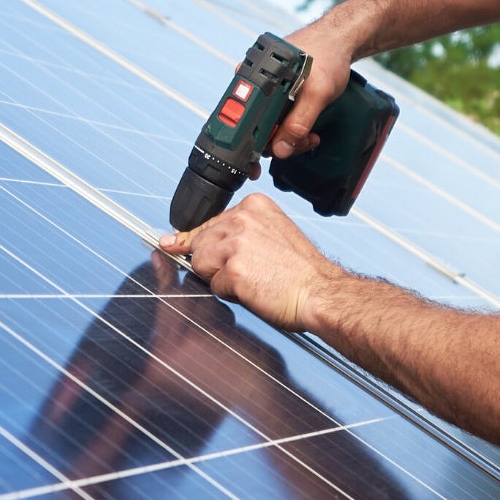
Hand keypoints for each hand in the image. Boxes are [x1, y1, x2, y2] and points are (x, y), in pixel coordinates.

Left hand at [156, 194, 348, 332]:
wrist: (322, 293)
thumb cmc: (300, 272)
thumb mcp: (271, 235)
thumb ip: (234, 232)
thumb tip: (179, 240)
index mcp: (254, 205)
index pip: (209, 223)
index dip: (202, 242)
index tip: (178, 243)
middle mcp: (243, 218)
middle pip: (200, 242)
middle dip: (214, 262)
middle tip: (248, 272)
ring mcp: (237, 242)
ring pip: (201, 263)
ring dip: (220, 278)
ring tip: (253, 280)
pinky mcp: (234, 269)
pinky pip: (214, 286)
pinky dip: (230, 294)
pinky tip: (254, 290)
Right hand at [268, 16, 359, 159]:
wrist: (339, 42)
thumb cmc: (328, 57)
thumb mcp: (318, 93)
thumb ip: (299, 122)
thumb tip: (280, 148)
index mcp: (254, 80)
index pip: (244, 122)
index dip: (259, 142)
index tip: (278, 152)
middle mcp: (255, 85)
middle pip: (256, 128)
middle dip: (281, 142)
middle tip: (305, 141)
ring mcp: (266, 90)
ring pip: (268, 127)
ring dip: (289, 138)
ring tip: (310, 135)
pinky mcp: (277, 95)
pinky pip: (277, 119)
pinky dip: (291, 129)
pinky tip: (307, 128)